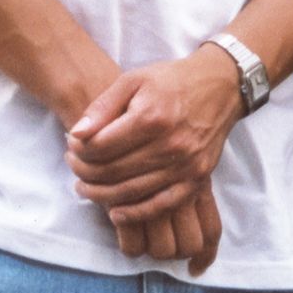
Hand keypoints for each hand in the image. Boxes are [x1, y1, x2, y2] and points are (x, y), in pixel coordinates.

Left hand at [64, 50, 240, 266]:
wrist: (222, 86)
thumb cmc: (172, 81)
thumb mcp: (133, 80)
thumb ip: (102, 107)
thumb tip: (76, 134)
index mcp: (151, 117)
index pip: (101, 147)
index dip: (78, 150)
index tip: (71, 145)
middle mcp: (170, 144)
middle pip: (112, 171)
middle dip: (84, 171)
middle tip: (73, 165)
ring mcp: (186, 165)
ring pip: (131, 191)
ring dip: (101, 194)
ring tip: (84, 186)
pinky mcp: (197, 178)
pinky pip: (161, 205)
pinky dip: (135, 212)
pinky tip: (115, 212)